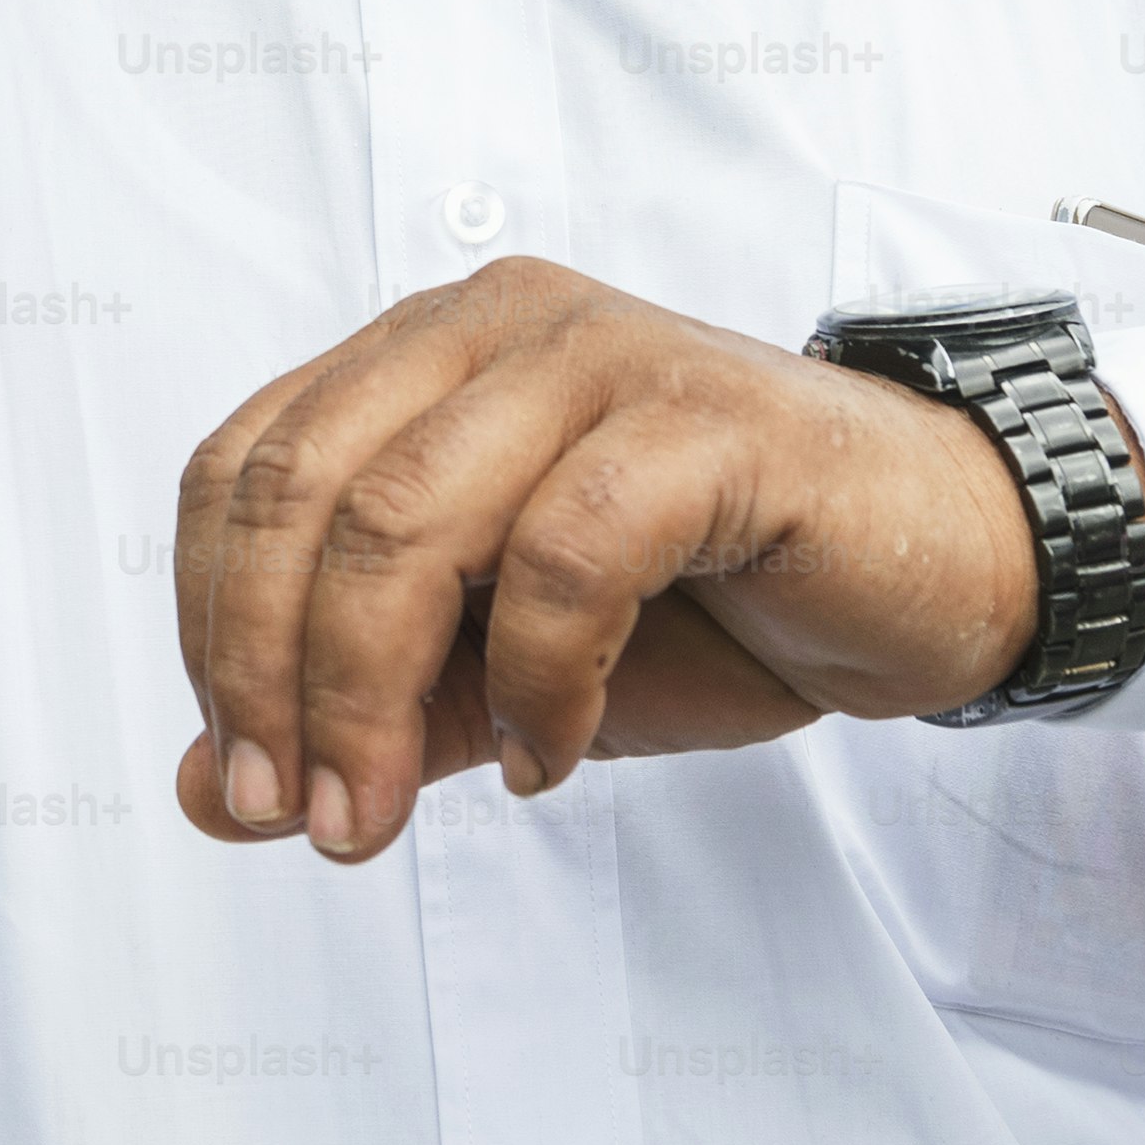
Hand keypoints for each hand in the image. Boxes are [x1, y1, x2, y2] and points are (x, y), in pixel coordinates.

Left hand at [169, 259, 1144, 861]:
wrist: (940, 567)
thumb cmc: (718, 600)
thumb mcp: (506, 674)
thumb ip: (366, 716)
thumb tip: (205, 794)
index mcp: (421, 355)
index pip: (240, 470)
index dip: (213, 629)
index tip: (247, 780)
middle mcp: (493, 326)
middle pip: (302, 495)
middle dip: (274, 677)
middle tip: (307, 818)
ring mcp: (599, 355)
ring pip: (406, 516)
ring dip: (373, 695)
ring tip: (390, 812)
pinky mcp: (706, 418)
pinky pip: (567, 549)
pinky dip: (539, 680)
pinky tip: (554, 758)